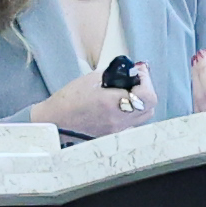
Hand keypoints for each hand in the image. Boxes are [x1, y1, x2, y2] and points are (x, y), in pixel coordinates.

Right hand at [29, 69, 155, 137]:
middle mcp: (118, 121)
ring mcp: (116, 131)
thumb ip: (114, 74)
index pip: (147, 96)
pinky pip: (132, 123)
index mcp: (112, 104)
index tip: (139, 72)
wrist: (55, 121)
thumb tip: (131, 71)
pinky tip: (121, 103)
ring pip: (143, 117)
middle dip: (146, 90)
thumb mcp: (92, 79)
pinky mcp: (113, 135)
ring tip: (128, 92)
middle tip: (135, 80)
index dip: (147, 81)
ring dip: (141, 102)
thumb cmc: (68, 99)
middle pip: (150, 107)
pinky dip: (132, 112)